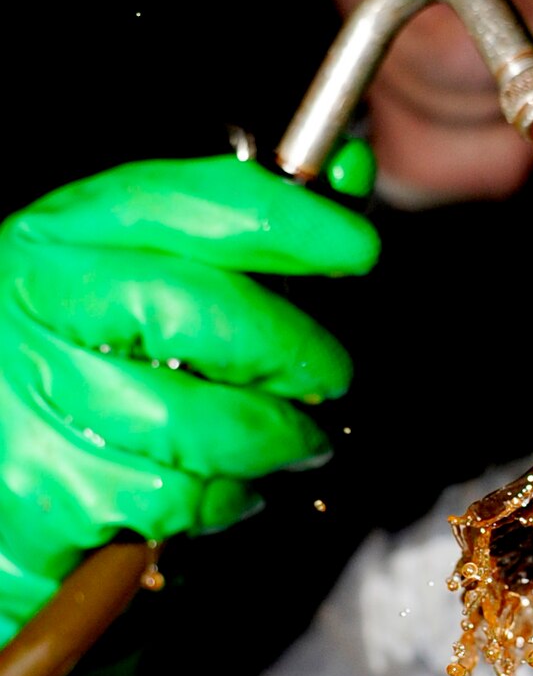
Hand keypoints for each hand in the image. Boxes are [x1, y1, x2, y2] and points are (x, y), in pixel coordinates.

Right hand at [0, 156, 378, 643]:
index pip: (197, 202)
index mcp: (67, 231)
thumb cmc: (82, 356)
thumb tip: (349, 173)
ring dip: (268, 441)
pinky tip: (211, 486)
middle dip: (295, 354)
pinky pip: (168, 498)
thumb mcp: (146, 269)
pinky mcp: (36, 489)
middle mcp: (35, 301)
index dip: (292, 223)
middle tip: (330, 376)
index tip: (356, 248)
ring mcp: (27, 396)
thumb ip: (250, 226)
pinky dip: (214, 502)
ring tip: (283, 441)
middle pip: (206, 315)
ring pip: (196, 423)